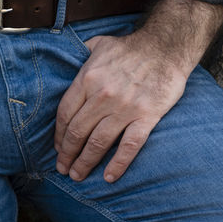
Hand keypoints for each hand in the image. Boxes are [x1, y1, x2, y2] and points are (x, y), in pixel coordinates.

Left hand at [54, 0, 222, 183]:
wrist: (165, 47)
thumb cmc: (129, 47)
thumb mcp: (97, 44)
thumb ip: (78, 56)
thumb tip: (62, 61)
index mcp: (88, 78)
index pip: (65, 113)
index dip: (59, 134)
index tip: (57, 147)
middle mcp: (103, 95)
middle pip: (78, 131)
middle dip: (67, 153)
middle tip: (62, 168)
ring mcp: (125, 107)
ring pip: (99, 142)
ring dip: (85, 162)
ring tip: (77, 176)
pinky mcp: (146, 116)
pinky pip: (129, 146)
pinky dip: (118, 164)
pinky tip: (109, 177)